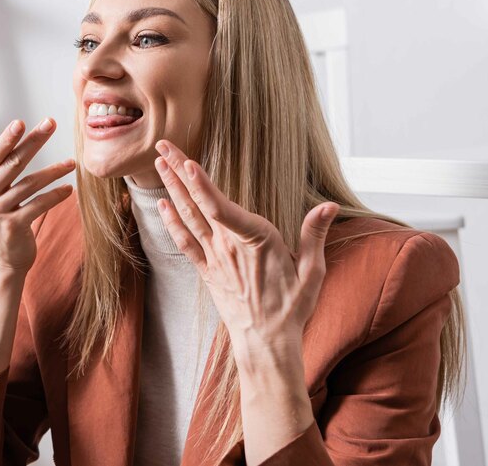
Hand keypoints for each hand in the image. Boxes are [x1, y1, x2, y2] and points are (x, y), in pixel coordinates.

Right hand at [0, 118, 75, 274]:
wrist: (0, 262)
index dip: (8, 138)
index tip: (22, 122)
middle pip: (12, 163)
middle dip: (34, 141)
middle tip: (51, 123)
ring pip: (30, 183)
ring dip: (54, 171)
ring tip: (72, 163)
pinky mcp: (13, 226)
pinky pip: (39, 204)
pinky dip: (56, 195)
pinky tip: (69, 188)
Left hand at [152, 139, 338, 357]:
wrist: (266, 343)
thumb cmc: (292, 308)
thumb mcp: (312, 273)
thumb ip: (315, 236)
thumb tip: (328, 207)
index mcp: (256, 241)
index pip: (223, 209)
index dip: (203, 186)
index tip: (189, 164)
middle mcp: (228, 246)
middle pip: (198, 203)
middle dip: (179, 171)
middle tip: (162, 144)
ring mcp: (214, 258)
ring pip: (188, 216)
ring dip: (172, 187)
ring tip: (159, 163)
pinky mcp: (207, 270)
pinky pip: (185, 241)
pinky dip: (172, 221)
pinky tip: (162, 204)